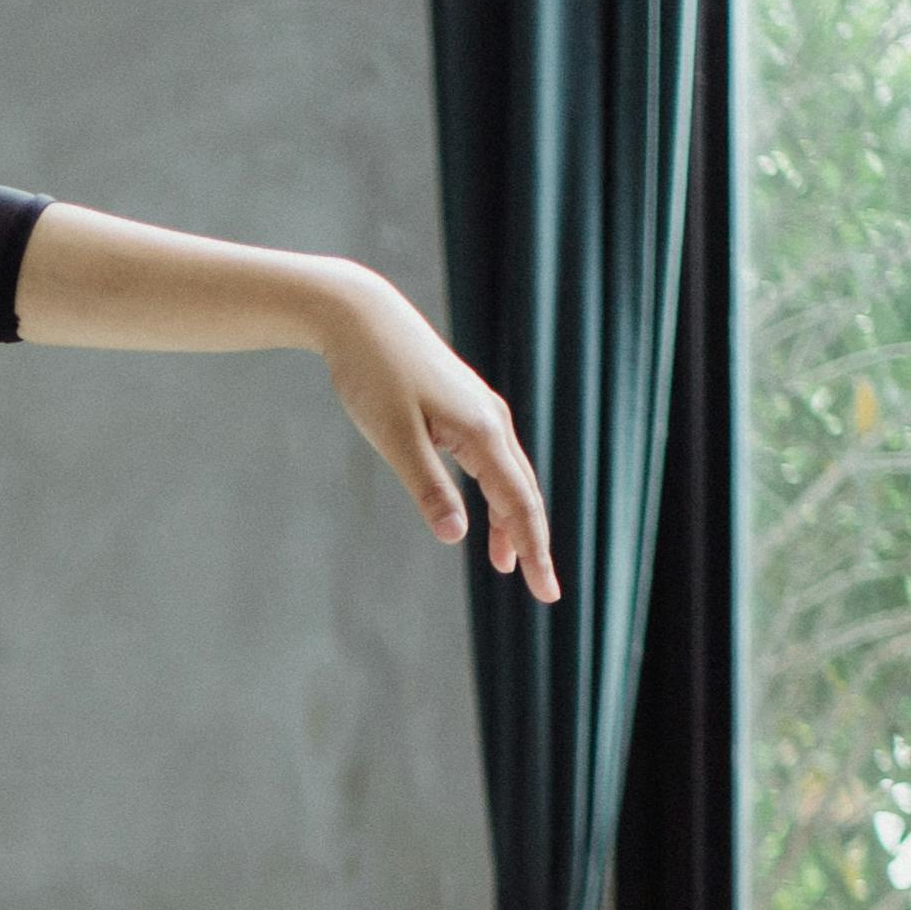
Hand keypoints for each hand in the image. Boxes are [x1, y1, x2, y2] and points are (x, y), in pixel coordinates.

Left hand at [322, 271, 561, 603]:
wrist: (363, 318)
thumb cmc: (372, 375)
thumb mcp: (393, 437)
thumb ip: (426, 486)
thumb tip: (456, 536)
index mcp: (482, 432)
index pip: (519, 504)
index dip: (535, 550)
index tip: (547, 592)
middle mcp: (492, 422)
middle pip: (523, 494)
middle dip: (534, 543)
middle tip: (545, 591)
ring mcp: (481, 413)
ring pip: (509, 478)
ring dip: (512, 522)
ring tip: (509, 565)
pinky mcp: (464, 408)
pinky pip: (491, 461)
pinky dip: (495, 494)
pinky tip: (485, 516)